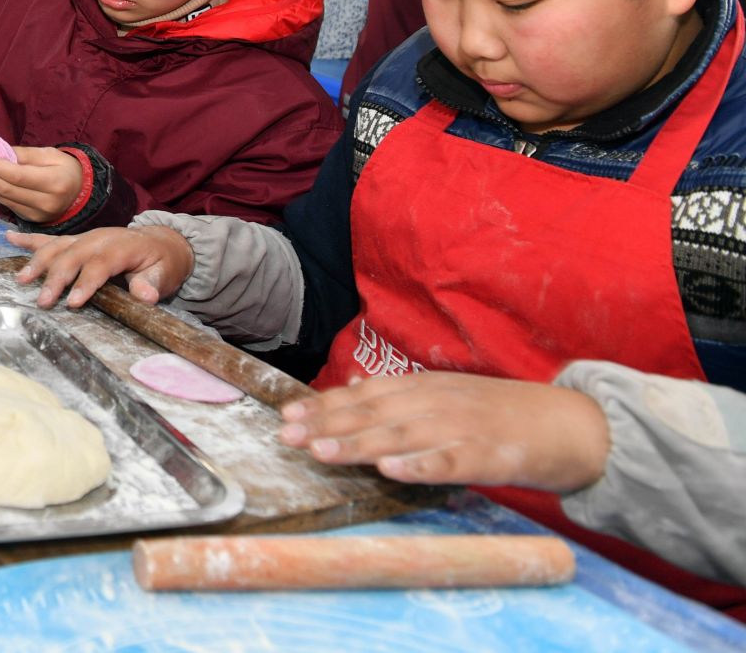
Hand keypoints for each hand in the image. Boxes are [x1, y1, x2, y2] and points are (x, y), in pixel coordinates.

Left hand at [0, 144, 83, 222]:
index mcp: (55, 182)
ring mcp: (37, 214)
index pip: (17, 175)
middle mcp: (46, 202)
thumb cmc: (65, 168)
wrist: (81, 192)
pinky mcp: (30, 219)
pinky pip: (5, 203)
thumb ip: (22, 154)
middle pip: (5, 188)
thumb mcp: (50, 154)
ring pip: (1, 197)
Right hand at [9, 224, 193, 308]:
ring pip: (58, 247)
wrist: (161, 241)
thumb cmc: (162, 262)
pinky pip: (51, 239)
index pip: (101, 263)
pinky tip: (9, 237)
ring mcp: (85, 237)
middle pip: (74, 255)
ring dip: (38, 262)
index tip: (73, 302)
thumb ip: (153, 283)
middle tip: (43, 301)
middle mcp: (100, 238)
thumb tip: (146, 295)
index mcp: (123, 245)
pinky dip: (29, 239)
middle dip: (56, 277)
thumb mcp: (166, 272)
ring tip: (22, 279)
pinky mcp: (77, 240)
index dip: (87, 281)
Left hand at [278, 372, 611, 491]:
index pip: (365, 395)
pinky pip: (448, 463)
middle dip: (327, 424)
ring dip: (359, 443)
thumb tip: (350, 386)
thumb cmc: (500, 412)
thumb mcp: (446, 392)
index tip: (287, 414)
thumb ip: (398, 393)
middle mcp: (437, 403)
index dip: (324, 404)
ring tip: (322, 450)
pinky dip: (419, 466)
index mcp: (425, 387)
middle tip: (287, 435)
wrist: (570, 424)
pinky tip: (391, 470)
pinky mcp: (488, 457)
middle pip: (374, 414)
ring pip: (402, 437)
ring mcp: (462, 429)